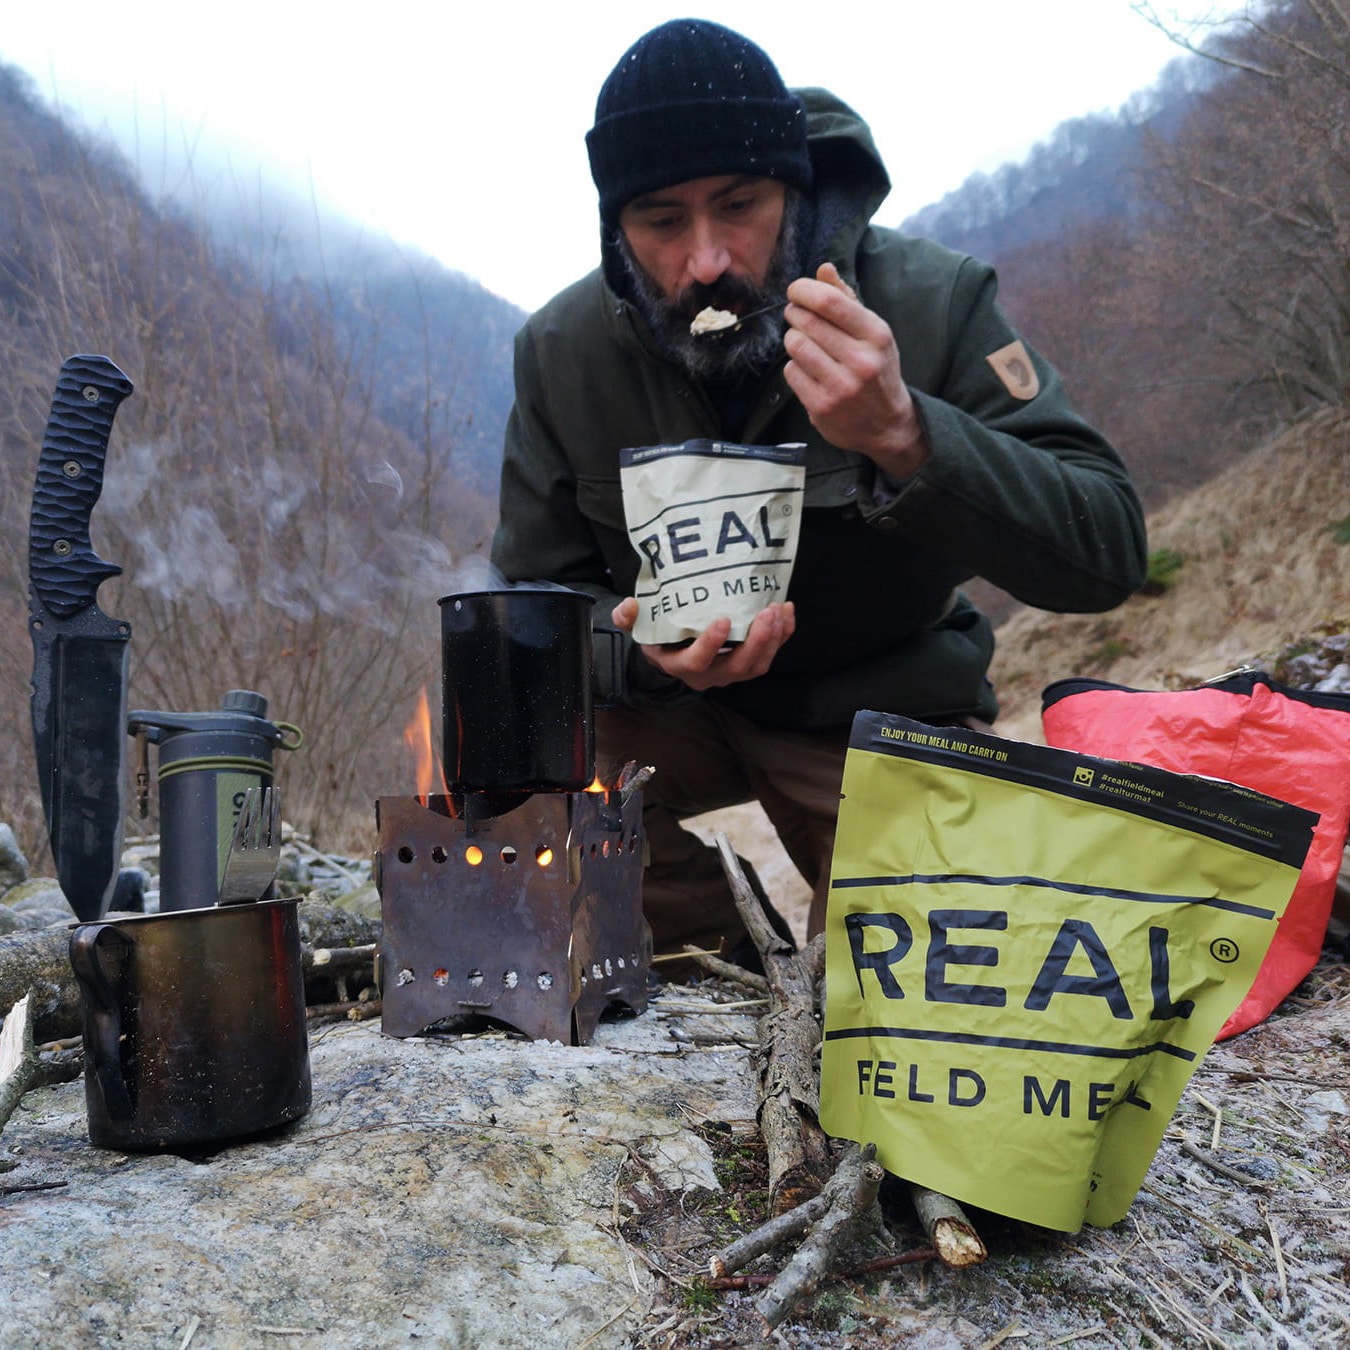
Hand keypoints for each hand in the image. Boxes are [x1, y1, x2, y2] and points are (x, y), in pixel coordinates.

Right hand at [611, 598, 795, 690]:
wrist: (673, 654)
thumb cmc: (658, 638)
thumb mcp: (638, 629)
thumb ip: (628, 619)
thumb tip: (628, 606)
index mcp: (682, 666)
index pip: (698, 662)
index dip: (711, 645)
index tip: (723, 621)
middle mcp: (710, 674)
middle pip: (738, 665)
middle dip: (757, 641)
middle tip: (766, 613)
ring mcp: (731, 671)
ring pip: (758, 664)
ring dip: (773, 639)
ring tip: (778, 611)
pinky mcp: (747, 663)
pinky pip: (769, 654)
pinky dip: (782, 635)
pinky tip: (787, 611)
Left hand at [782, 262, 929, 477]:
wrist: (887, 425)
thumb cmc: (877, 371)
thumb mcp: (873, 333)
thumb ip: (847, 299)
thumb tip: (823, 268)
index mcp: (876, 335)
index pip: (830, 302)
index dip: (804, 290)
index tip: (795, 290)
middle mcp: (861, 360)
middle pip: (807, 322)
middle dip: (795, 313)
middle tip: (796, 315)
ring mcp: (841, 386)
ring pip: (795, 345)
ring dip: (793, 340)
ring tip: (804, 343)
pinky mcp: (822, 406)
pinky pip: (791, 372)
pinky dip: (794, 367)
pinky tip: (808, 371)